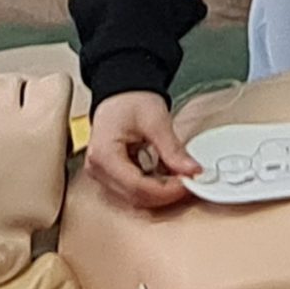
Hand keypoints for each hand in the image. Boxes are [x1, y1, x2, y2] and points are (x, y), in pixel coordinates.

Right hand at [84, 91, 199, 210]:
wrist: (121, 91)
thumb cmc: (131, 99)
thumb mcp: (156, 121)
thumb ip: (173, 149)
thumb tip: (192, 171)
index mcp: (104, 154)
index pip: (137, 187)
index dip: (166, 191)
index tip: (188, 183)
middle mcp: (97, 169)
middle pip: (135, 196)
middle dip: (165, 193)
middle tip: (189, 181)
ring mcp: (101, 174)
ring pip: (135, 197)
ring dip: (160, 191)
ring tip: (179, 176)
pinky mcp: (110, 175)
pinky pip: (133, 190)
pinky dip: (153, 185)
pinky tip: (167, 174)